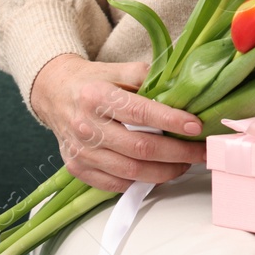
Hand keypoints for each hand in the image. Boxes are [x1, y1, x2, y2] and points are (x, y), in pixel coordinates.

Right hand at [29, 52, 205, 192]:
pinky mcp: (77, 168)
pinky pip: (115, 185)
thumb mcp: (117, 69)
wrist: (54, 94)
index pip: (140, 113)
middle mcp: (86, 126)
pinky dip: (141, 182)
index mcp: (97, 97)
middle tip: (200, 151)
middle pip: (140, 148)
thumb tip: (181, 87)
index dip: (171, 121)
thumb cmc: (93, 81)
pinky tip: (158, 173)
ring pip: (131, 171)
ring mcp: (81, 151)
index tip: (196, 126)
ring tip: (185, 164)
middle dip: (178, 153)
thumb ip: (147, 76)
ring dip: (165, 171)